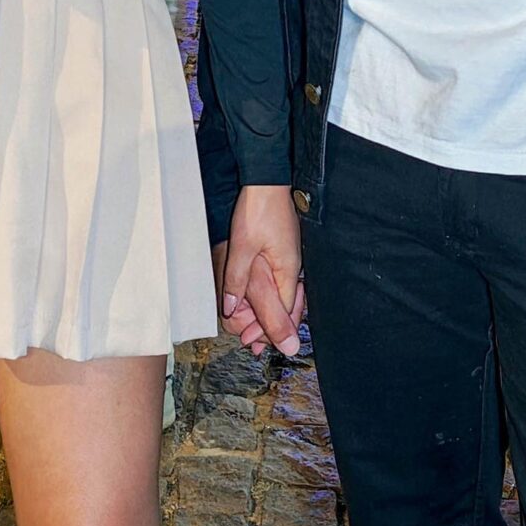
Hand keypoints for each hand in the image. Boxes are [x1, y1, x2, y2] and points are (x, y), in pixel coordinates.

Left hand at [216, 185, 304, 357]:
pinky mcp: (284, 251)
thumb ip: (236, 280)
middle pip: (287, 308)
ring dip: (270, 314)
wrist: (266, 181)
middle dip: (270, 327)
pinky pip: (281, 283)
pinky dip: (271, 297)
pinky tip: (261, 302)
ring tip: (254, 330)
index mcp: (287, 271)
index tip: (253, 344)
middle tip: (253, 344)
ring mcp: (290, 259)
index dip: (268, 331)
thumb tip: (232, 308)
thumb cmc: (258, 210)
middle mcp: (293, 268)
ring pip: (284, 297)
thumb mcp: (242, 248)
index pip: (283, 312)